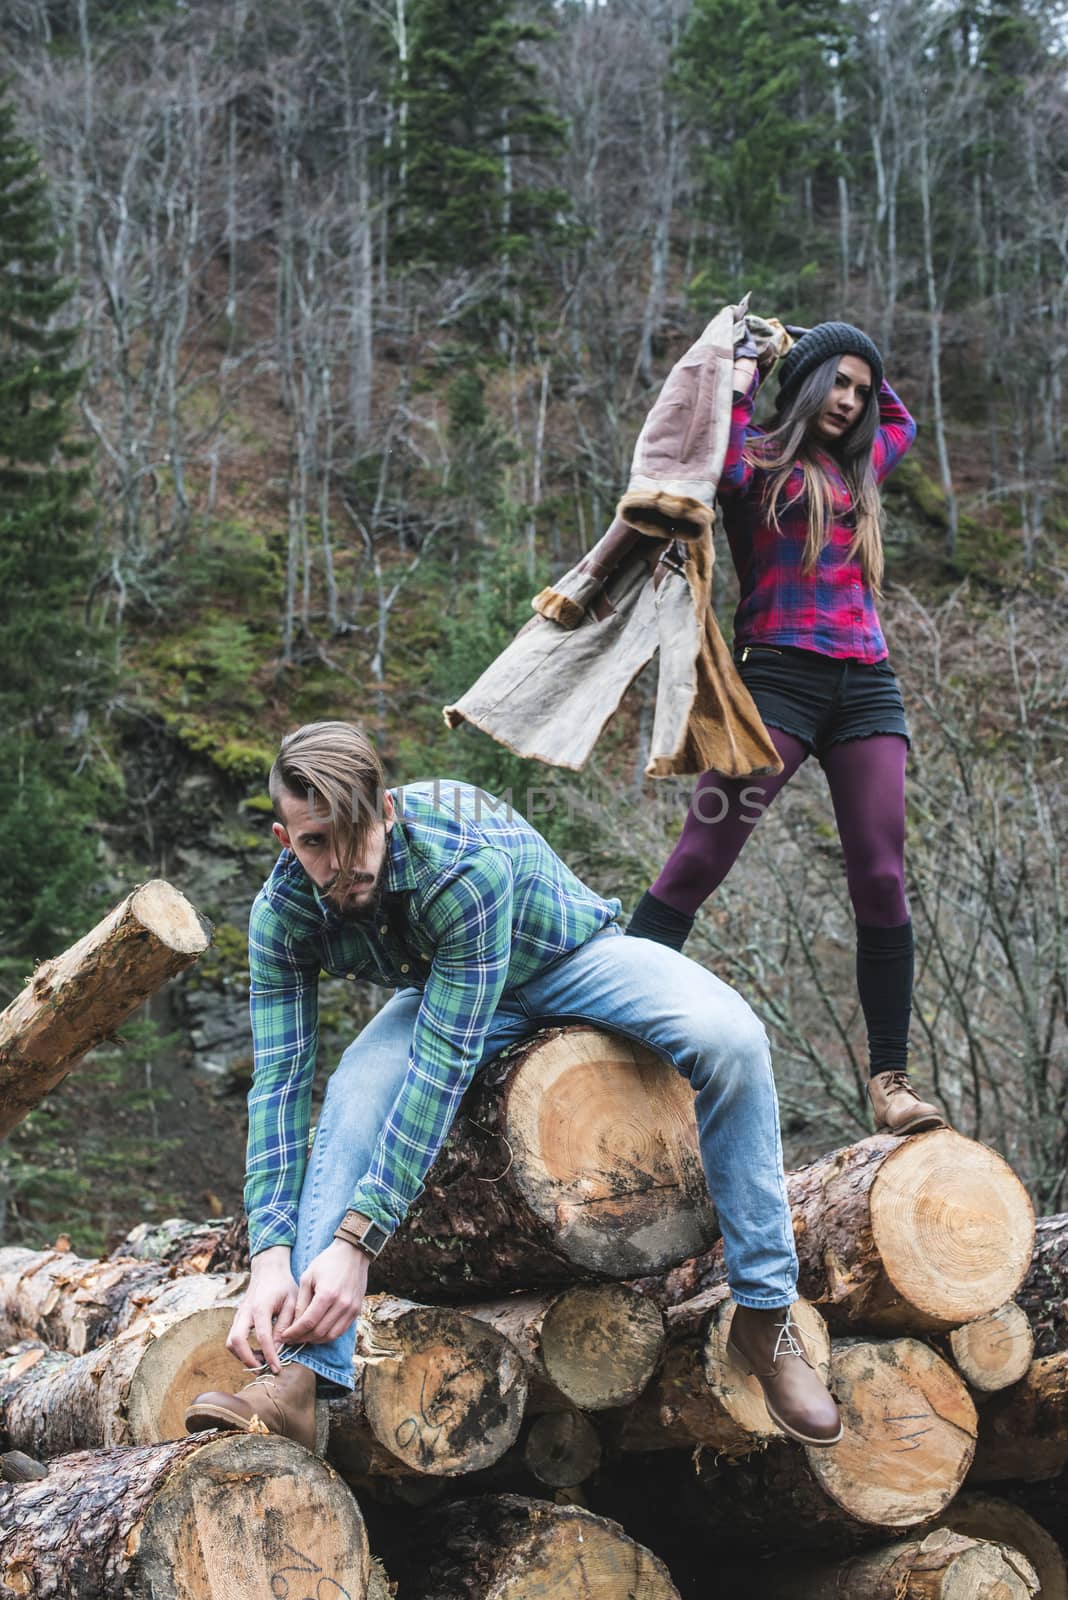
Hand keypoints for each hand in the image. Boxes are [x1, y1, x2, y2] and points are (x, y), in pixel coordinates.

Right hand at [226, 1245, 297, 1372]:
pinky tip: (258, 1352)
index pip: (262, 1337)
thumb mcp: (291, 1303)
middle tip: (263, 1368)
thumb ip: (285, 1325)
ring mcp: (238, 1315)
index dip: (269, 1356)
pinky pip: (233, 1338)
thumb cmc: (283, 1285)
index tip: (277, 1368)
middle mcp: (245, 1312)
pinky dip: (242, 1350)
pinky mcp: (237, 1318)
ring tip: (262, 1360)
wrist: (268, 1269)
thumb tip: (278, 1348)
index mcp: (260, 1307)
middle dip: (247, 1359)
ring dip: (243, 1356)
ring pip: (230, 1342)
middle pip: (235, 1342)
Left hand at [275, 1239, 369, 1346]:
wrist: (353, 1253)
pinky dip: (328, 1335)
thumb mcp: (308, 1277)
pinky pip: (341, 1331)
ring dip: (315, 1340)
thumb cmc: (327, 1262)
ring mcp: (351, 1309)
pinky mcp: (357, 1311)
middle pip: (319, 1332)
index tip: (284, 1336)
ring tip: (303, 1337)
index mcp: (327, 1294)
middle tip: (291, 1339)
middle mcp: (342, 1304)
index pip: (307, 1322)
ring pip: (330, 1336)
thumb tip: (294, 1324)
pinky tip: (318, 1332)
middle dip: (302, 1338)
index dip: (294, 1333)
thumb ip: (301, 1302)